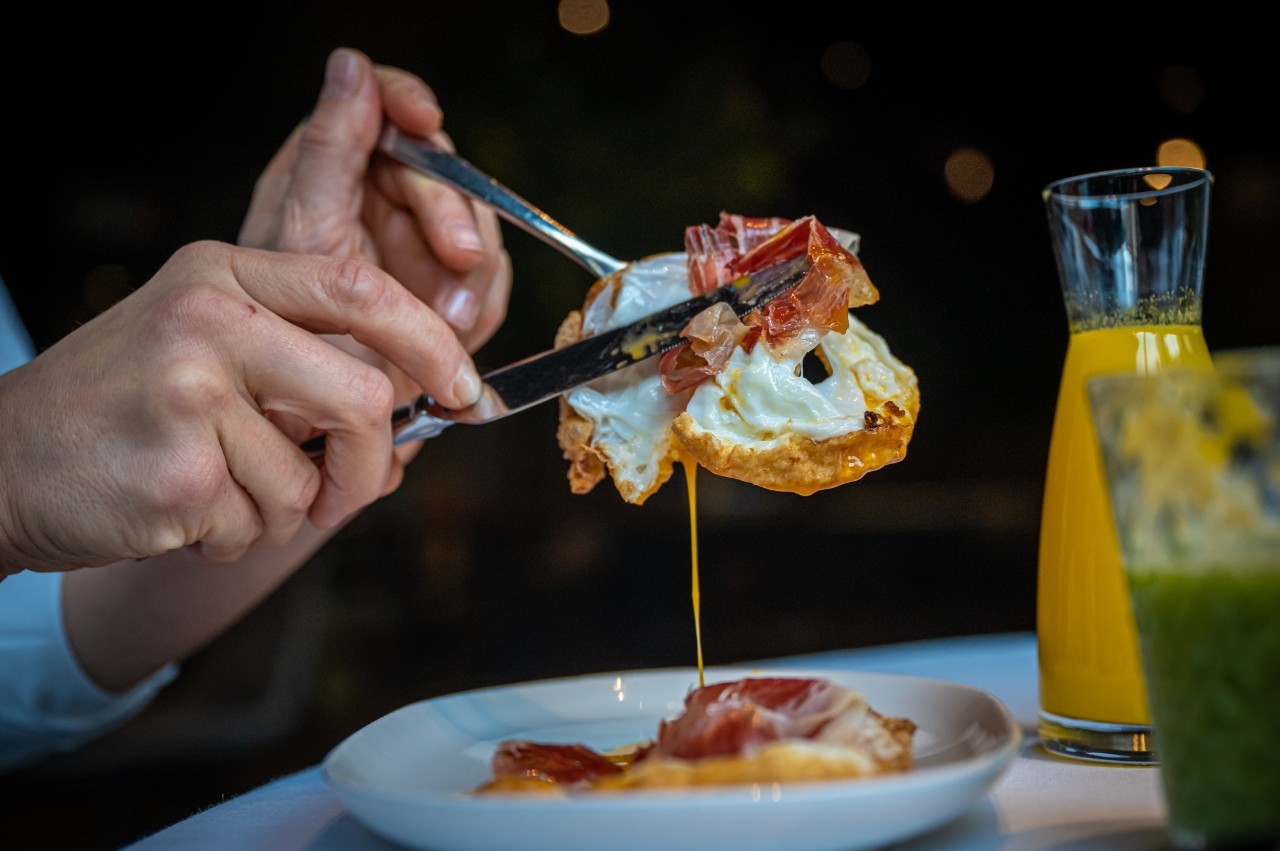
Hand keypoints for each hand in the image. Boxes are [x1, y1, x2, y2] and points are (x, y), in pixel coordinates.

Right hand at [0, 240, 480, 572]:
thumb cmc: (117, 407)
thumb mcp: (198, 341)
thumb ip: (295, 355)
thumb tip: (407, 407)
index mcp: (223, 273)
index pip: (360, 287)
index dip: (429, 342)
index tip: (462, 388)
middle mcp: (208, 320)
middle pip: (360, 396)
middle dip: (368, 463)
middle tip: (350, 492)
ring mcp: (189, 394)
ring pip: (308, 481)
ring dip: (278, 510)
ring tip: (214, 489)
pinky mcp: (178, 474)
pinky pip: (259, 525)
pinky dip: (234, 536)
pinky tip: (179, 511)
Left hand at [239, 47, 510, 360]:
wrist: (309, 422)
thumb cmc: (280, 331)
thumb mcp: (302, 235)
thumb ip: (329, 151)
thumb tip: (351, 66)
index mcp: (335, 170)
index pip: (382, 106)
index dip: (407, 102)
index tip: (425, 120)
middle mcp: (380, 200)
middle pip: (442, 172)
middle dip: (455, 216)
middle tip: (460, 257)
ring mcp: (420, 245)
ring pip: (478, 228)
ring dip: (473, 276)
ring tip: (450, 321)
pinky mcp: (450, 290)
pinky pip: (489, 283)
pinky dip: (480, 308)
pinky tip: (456, 336)